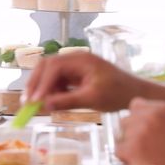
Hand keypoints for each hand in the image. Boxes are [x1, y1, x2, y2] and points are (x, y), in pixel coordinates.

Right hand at [26, 52, 164, 112]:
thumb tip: (45, 105)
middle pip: (47, 66)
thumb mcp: (93, 99)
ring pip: (51, 74)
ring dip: (43, 88)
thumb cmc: (119, 94)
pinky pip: (58, 80)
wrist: (136, 93)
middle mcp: (76, 59)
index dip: (41, 84)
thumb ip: (68, 101)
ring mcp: (76, 66)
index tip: (33, 101)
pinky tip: (52, 102)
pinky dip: (52, 91)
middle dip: (36, 83)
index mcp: (81, 59)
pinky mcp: (77, 75)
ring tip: (39, 105)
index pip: (54, 67)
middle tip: (27, 102)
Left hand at [117, 98, 164, 164]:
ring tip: (146, 159)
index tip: (144, 133)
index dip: (137, 120)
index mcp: (163, 109)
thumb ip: (157, 120)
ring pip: (120, 137)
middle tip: (145, 150)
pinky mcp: (132, 149)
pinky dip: (126, 161)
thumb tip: (135, 121)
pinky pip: (118, 152)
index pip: (136, 105)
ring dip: (128, 148)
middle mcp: (151, 116)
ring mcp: (140, 131)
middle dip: (130, 135)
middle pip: (125, 121)